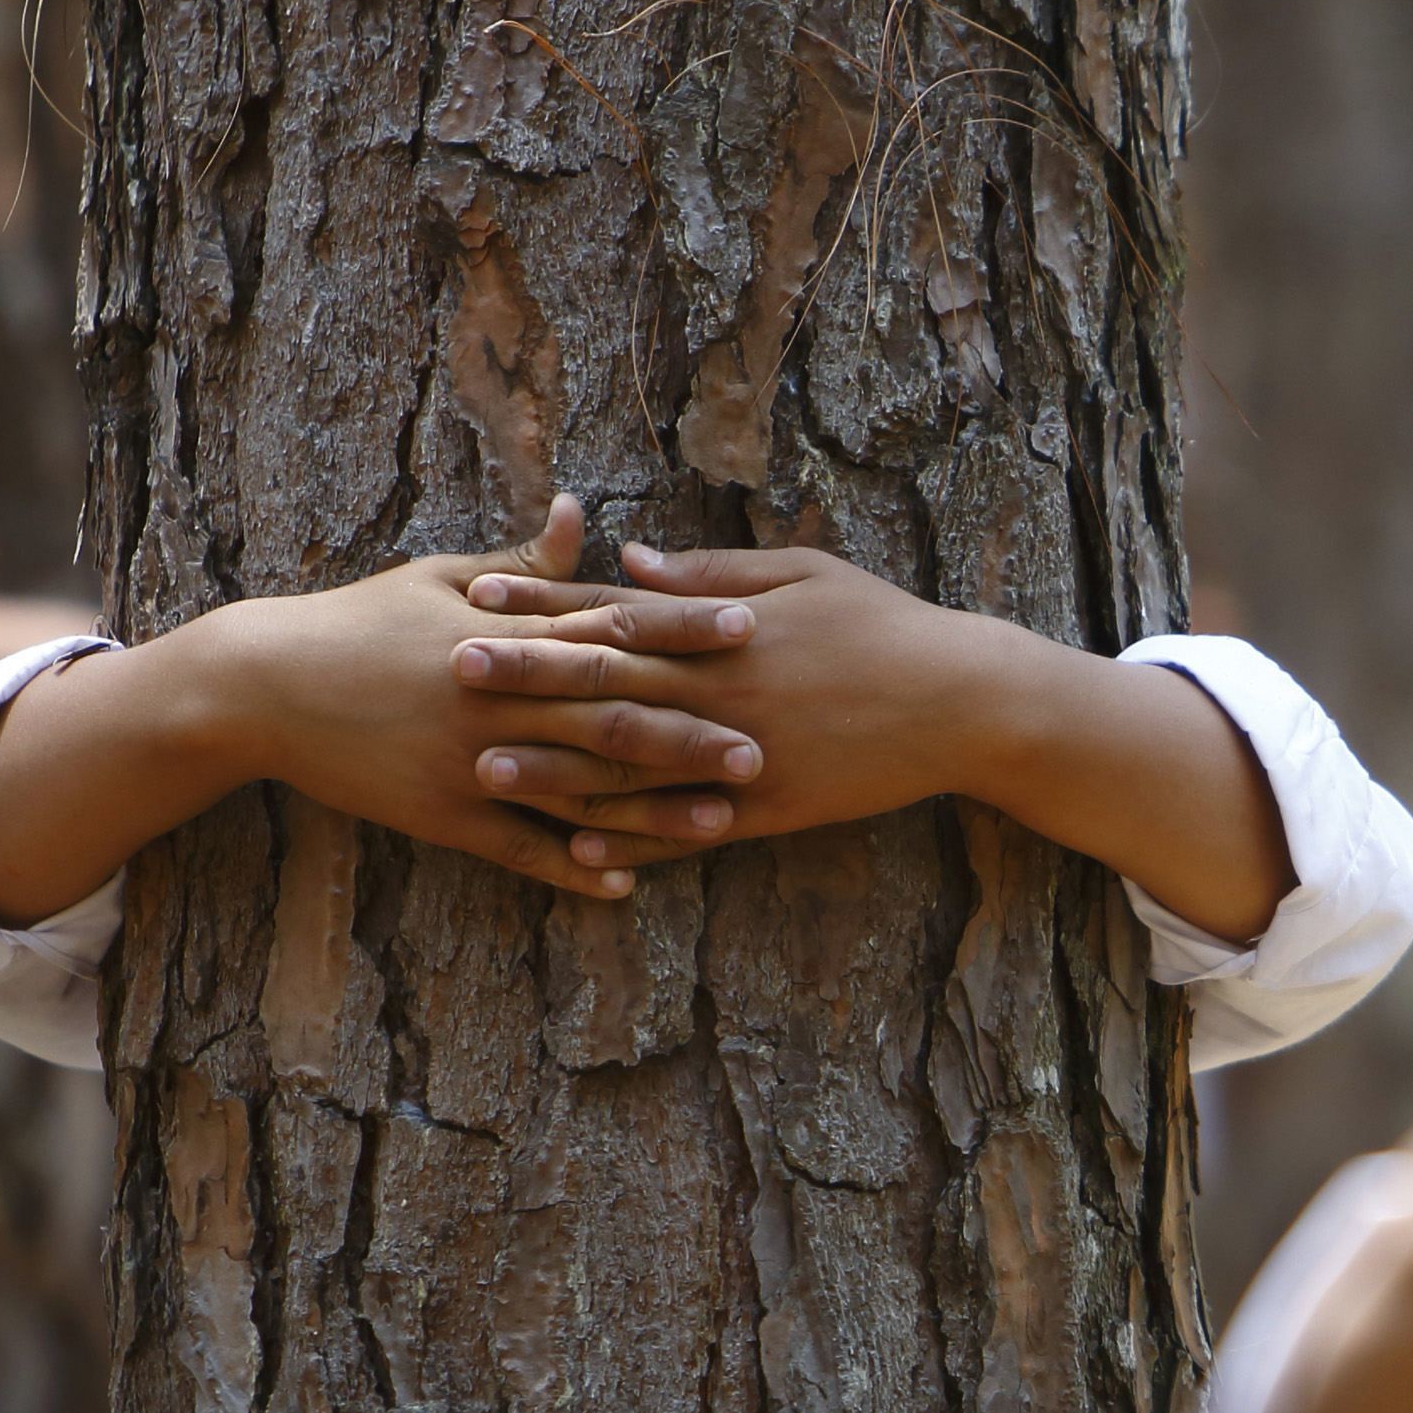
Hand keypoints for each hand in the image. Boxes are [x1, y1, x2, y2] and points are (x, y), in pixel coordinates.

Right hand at [0, 500, 766, 921]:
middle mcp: (496, 698)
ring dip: (656, 809)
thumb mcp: (441, 577)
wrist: (265, 687)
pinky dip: (574, 869)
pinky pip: (521, 848)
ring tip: (725, 820)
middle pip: (611, 715)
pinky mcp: (444, 815)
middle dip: (691, 730)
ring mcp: (471, 762)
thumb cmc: (361, 621)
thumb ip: (525, 561)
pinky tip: (629, 886)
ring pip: (580, 790)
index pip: (612, 628)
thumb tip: (584, 514)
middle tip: (767, 743)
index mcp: (503, 631)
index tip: (750, 629)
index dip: (684, 631)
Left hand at [452, 540, 1005, 850]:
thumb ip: (709, 573)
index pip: (615, 613)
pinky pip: (684, 832)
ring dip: (554, 771)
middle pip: (605, 686)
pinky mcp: (767, 809)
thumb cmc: (884, 625)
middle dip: (524, 678)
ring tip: (484, 769)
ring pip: (631, 768)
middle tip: (450, 669)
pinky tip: (579, 853)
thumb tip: (627, 559)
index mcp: (725, 630)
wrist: (961, 702)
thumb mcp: (803, 574)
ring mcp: (741, 756)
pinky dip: (631, 843)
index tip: (479, 592)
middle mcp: (723, 693)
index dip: (544, 603)